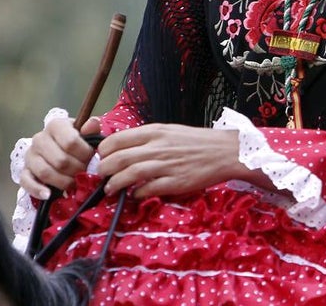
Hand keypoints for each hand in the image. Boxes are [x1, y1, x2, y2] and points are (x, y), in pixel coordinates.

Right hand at [19, 116, 101, 199]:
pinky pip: (26, 182)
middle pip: (60, 160)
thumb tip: (93, 124)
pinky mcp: (24, 170)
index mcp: (56, 126)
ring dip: (63, 182)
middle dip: (77, 170)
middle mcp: (39, 138)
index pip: (71, 142)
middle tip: (85, 173)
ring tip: (74, 183)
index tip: (92, 159)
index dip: (85, 154)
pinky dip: (37, 190)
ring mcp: (30, 155)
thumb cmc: (75, 140)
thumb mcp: (85, 132)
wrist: (58, 148)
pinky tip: (48, 195)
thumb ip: (91, 129)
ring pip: (45, 172)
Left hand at [96, 124, 243, 198]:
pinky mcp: (175, 182)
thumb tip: (123, 149)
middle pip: (119, 158)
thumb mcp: (170, 131)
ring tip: (110, 189)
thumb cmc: (196, 141)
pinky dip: (136, 194)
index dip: (103, 151)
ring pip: (129, 175)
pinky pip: (147, 190)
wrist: (225, 151)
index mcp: (155, 132)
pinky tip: (134, 195)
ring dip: (114, 184)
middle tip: (100, 176)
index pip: (117, 139)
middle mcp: (158, 147)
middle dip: (103, 170)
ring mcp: (166, 165)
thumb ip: (147, 139)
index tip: (101, 158)